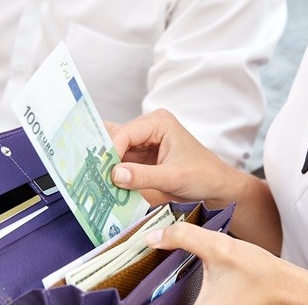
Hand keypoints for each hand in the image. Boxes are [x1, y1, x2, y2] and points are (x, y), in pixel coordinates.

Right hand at [107, 109, 245, 206]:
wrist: (217, 186)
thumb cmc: (202, 176)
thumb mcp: (173, 178)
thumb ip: (143, 176)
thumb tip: (114, 175)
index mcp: (158, 122)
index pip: (124, 133)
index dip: (110, 153)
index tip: (101, 174)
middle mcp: (149, 126)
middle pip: (116, 139)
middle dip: (105, 158)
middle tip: (91, 177)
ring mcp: (144, 140)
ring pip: (116, 150)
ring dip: (107, 166)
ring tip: (94, 182)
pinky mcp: (142, 154)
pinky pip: (122, 160)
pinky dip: (114, 172)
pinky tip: (104, 183)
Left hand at [143, 222, 307, 304]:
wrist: (288, 288)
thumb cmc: (260, 273)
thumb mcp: (220, 247)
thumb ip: (184, 237)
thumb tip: (152, 235)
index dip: (137, 302)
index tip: (124, 287)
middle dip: (147, 295)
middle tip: (132, 273)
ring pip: (173, 303)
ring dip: (161, 295)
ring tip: (147, 274)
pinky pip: (185, 303)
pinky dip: (174, 295)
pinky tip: (169, 278)